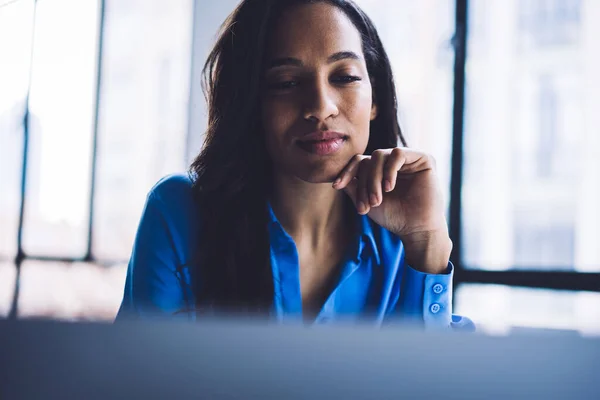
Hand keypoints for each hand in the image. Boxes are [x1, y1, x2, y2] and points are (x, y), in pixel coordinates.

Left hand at [333, 147, 451, 273]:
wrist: (416, 230)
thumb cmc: (394, 217)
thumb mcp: (367, 202)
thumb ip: (353, 187)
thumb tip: (338, 177)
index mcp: (381, 170)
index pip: (359, 162)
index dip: (347, 172)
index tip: (337, 186)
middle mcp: (393, 162)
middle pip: (368, 160)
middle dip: (364, 183)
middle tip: (367, 205)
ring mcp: (408, 159)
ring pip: (380, 155)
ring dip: (374, 179)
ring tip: (377, 200)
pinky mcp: (423, 158)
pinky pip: (398, 154)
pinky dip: (389, 170)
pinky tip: (389, 188)